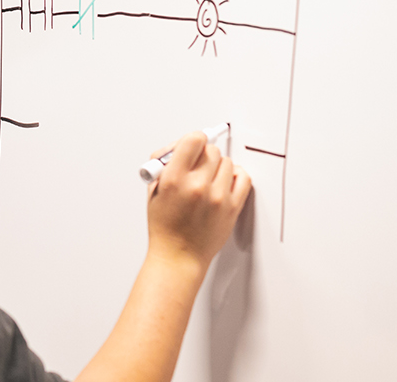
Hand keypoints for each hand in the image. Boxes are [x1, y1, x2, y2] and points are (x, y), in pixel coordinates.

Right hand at [145, 131, 251, 267]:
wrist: (179, 256)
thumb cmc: (165, 227)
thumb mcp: (154, 192)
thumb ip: (165, 166)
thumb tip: (178, 147)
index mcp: (174, 180)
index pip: (193, 140)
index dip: (192, 141)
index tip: (192, 146)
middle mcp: (197, 186)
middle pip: (211, 150)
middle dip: (203, 155)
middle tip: (197, 166)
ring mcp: (217, 197)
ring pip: (227, 162)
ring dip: (217, 166)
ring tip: (208, 179)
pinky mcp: (232, 207)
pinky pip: (243, 177)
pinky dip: (235, 175)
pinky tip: (224, 181)